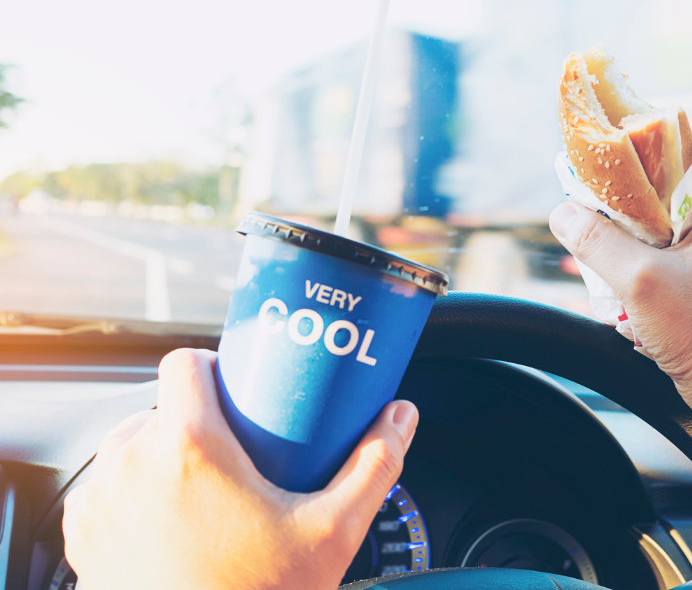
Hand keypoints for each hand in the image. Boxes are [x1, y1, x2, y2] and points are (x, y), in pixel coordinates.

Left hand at [63, 348, 417, 589]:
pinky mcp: (83, 536)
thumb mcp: (332, 530)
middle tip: (236, 449)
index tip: (237, 389)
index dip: (212, 366)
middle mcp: (131, 465)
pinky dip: (133, 492)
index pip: (183, 363)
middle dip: (198, 420)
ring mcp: (101, 502)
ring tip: (203, 486)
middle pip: (162, 407)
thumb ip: (374, 464)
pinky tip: (170, 519)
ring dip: (161, 454)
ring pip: (131, 445)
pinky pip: (107, 488)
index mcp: (188, 447)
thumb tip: (400, 416)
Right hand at [549, 137, 691, 428]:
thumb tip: (561, 214)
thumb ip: (595, 241)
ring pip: (683, 220)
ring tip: (616, 253)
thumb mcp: (638, 281)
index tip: (610, 171)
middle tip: (603, 215)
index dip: (644, 151)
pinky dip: (661, 257)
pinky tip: (637, 280)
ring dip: (646, 233)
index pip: (688, 147)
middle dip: (636, 200)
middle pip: (680, 185)